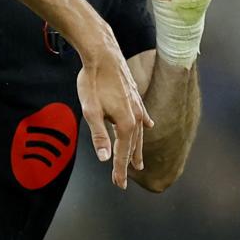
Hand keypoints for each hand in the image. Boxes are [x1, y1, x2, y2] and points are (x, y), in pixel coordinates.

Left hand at [76, 28, 152, 188]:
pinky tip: (149, 127)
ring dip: (137, 148)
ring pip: (138, 133)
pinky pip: (142, 117)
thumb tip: (104, 158)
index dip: (119, 170)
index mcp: (125, 123)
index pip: (122, 153)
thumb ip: (99, 135)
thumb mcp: (90, 111)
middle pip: (132, 145)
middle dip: (127, 163)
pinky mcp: (135, 96)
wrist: (102, 54)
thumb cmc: (93, 81)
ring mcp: (137, 106)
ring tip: (139, 163)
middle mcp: (135, 117)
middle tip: (123, 179)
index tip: (119, 184)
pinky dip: (144, 126)